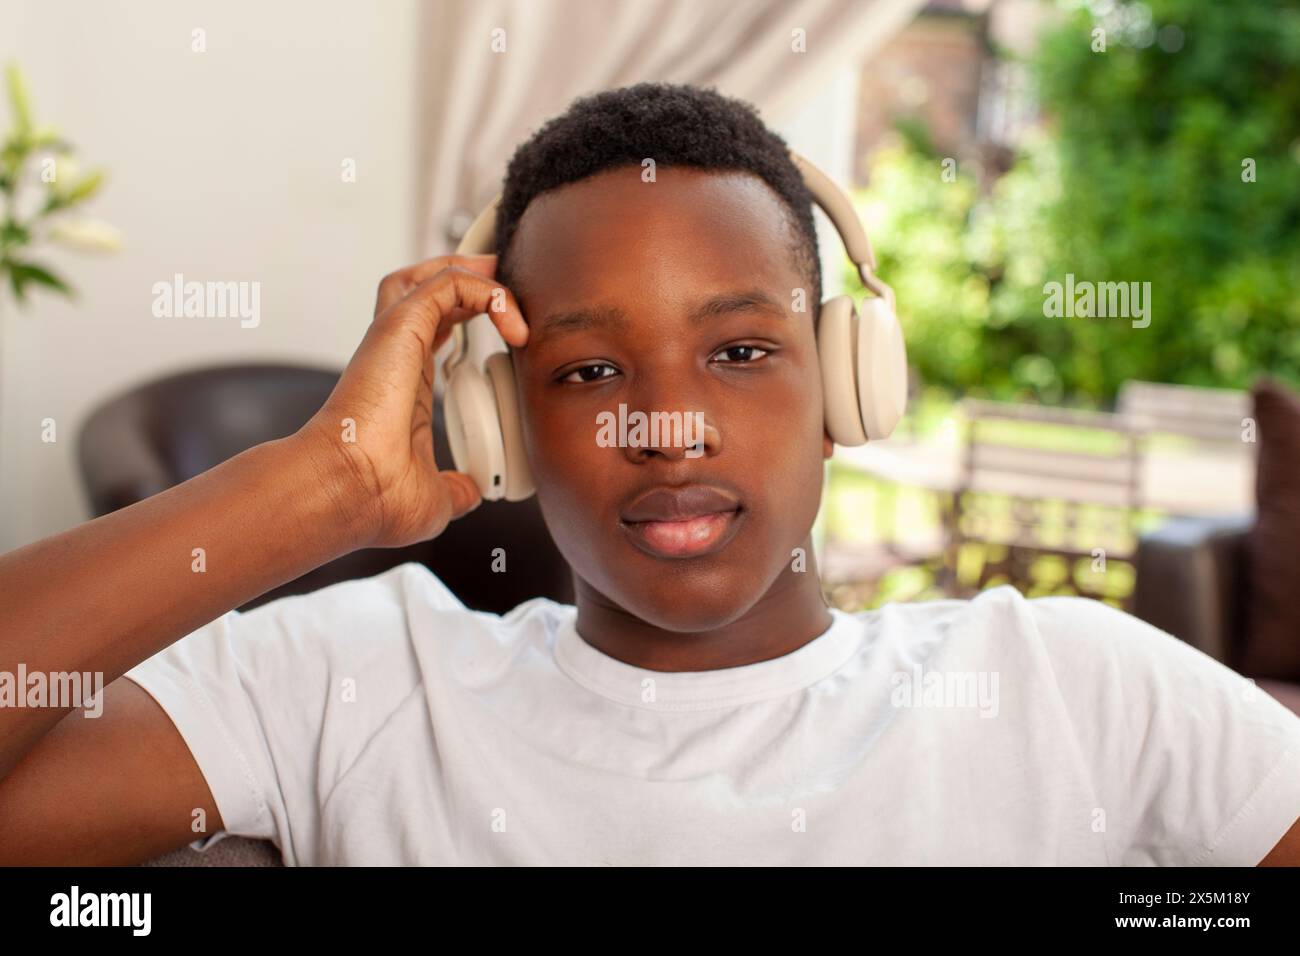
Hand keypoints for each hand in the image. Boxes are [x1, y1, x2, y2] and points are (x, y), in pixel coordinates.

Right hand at [297, 254, 527, 549]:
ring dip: (474, 270)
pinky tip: (512, 321)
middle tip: (510, 286)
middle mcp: (396, 354)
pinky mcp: (400, 327)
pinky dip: (486, 292)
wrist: (349, 492)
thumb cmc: (375, 498)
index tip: (513, 332)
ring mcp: (394, 338)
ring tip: (507, 278)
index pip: (436, 328)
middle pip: (428, 289)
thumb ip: (457, 487)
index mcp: (405, 383)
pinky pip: (449, 284)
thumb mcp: (435, 495)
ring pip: (432, 275)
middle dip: (472, 276)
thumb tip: (474, 493)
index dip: (473, 315)